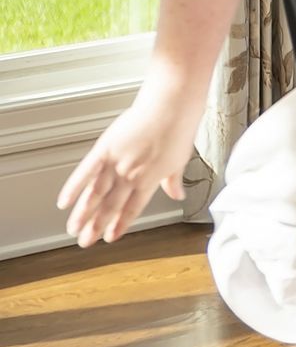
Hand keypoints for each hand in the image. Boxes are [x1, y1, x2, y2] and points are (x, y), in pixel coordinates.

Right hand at [58, 93, 197, 246]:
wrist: (173, 105)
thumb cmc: (179, 128)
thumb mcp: (181, 159)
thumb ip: (173, 181)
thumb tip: (177, 195)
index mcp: (150, 180)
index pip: (132, 209)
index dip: (120, 224)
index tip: (110, 237)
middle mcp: (131, 175)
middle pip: (110, 206)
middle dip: (97, 226)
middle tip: (85, 241)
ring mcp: (117, 163)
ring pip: (96, 194)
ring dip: (83, 214)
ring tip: (72, 229)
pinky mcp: (106, 148)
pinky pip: (86, 171)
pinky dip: (74, 187)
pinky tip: (64, 202)